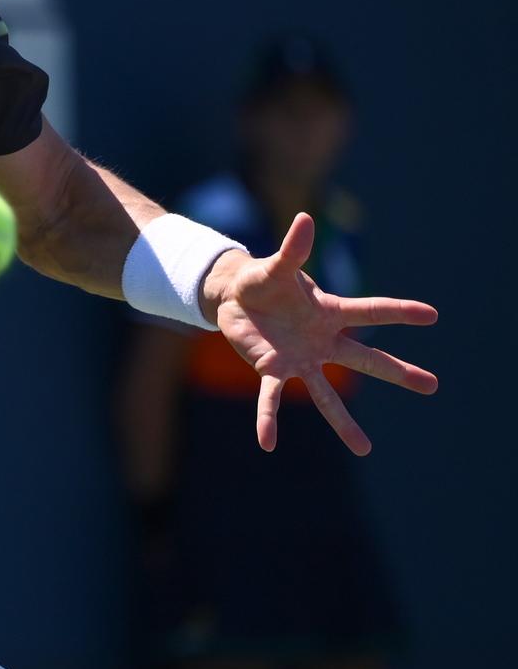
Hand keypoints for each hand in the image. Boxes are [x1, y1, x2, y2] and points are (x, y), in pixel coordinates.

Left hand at [203, 211, 438, 454]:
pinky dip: (268, 419)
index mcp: (330, 311)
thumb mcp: (276, 265)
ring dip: (343, 423)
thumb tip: (304, 219)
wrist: (234, 298)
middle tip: (433, 385)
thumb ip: (292, 249)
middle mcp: (322, 340)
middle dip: (398, 372)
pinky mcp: (272, 369)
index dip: (400, 312)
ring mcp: (300, 359)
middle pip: (366, 359)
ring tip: (364, 449)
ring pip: (327, 394)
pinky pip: (271, 398)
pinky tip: (267, 443)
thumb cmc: (263, 281)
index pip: (371, 311)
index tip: (431, 315)